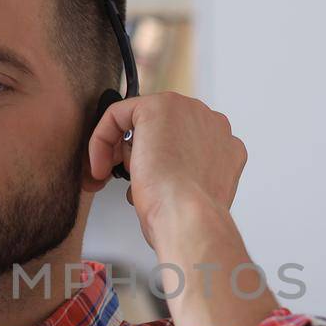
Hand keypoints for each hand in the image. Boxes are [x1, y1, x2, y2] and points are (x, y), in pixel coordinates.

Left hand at [86, 91, 247, 246]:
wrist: (190, 218)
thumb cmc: (189, 218)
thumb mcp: (192, 196)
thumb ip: (183, 177)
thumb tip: (159, 179)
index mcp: (225, 147)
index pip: (183, 143)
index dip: (159, 162)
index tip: (143, 183)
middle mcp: (211, 123)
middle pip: (163, 130)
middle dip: (140, 154)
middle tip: (124, 180)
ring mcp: (188, 110)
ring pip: (141, 123)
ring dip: (124, 151)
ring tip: (120, 179)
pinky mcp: (158, 107)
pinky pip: (117, 114)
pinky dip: (101, 139)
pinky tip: (100, 166)